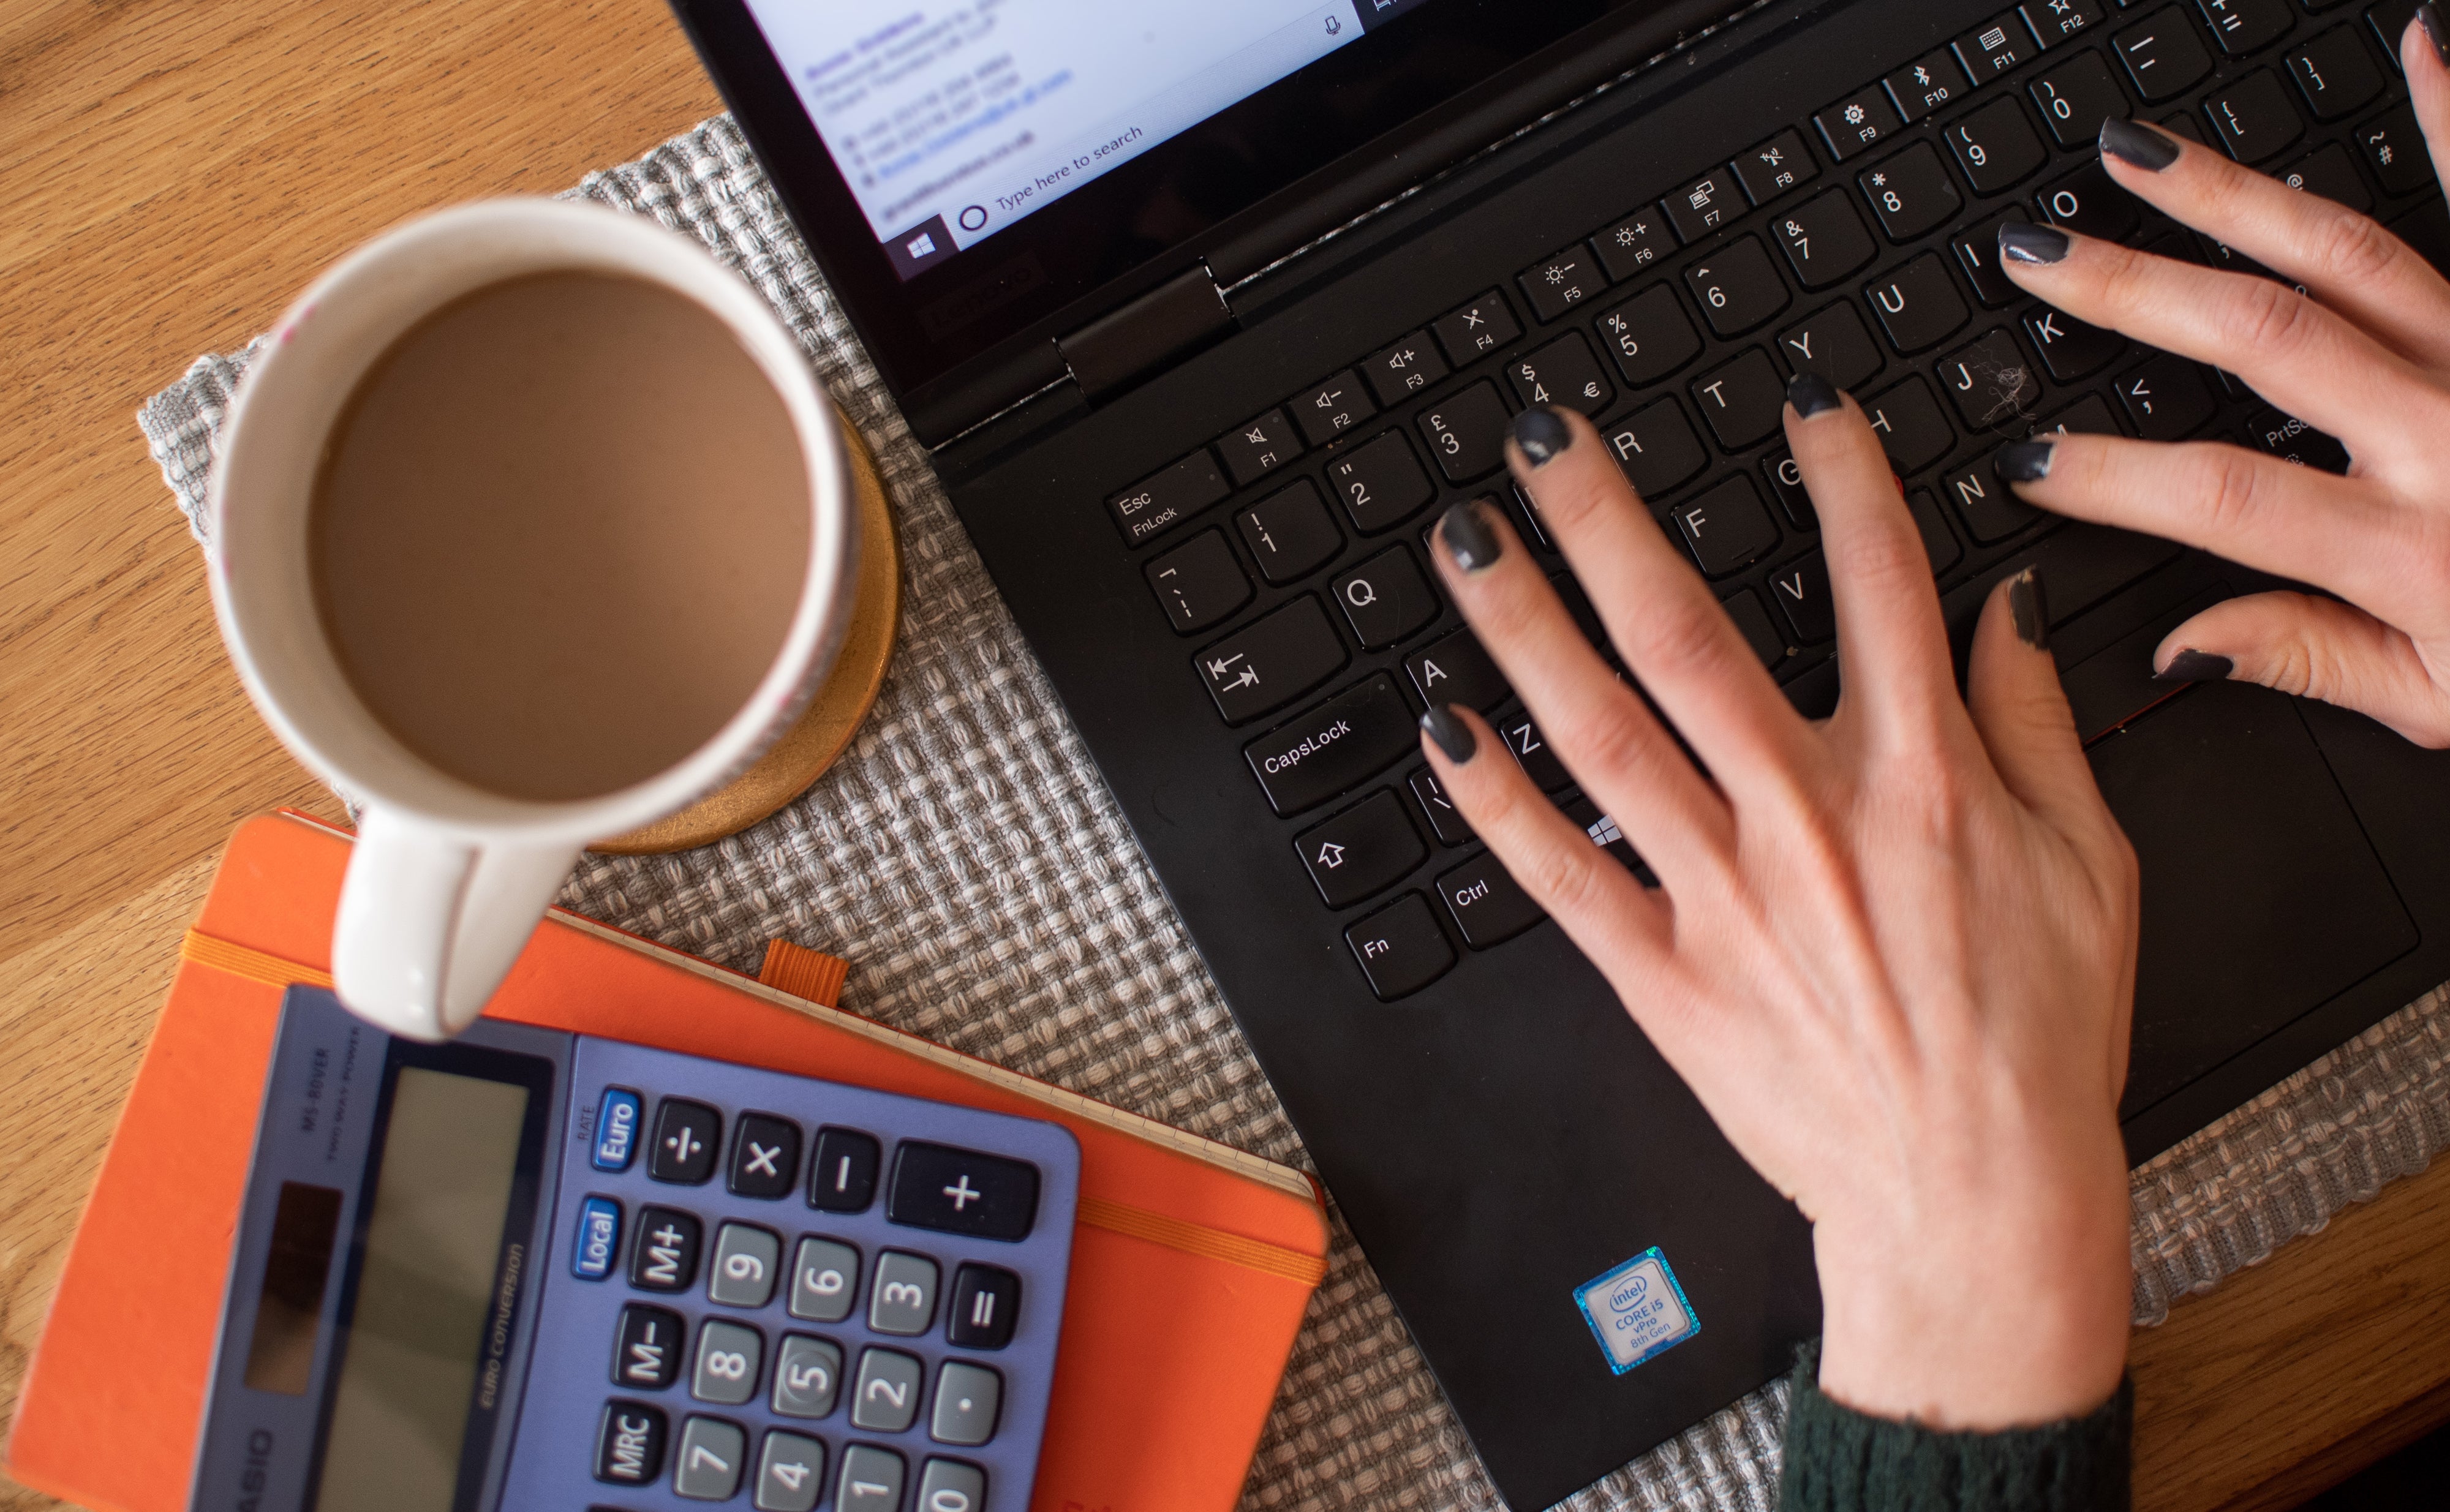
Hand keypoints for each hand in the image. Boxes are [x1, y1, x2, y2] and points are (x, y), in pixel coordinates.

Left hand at [1419, 393, 2137, 1429]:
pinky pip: (1561, 872)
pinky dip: (1496, 801)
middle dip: (1606, 520)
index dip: (1837, 473)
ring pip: (1601, 731)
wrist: (1974, 1198)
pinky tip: (1443, 727)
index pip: (1875, 582)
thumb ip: (2035, 720)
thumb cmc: (2036, 1040)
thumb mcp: (2090, 865)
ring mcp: (1723, 895)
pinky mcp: (1664, 976)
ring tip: (1464, 542)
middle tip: (1543, 437)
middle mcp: (1807, 818)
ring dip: (1523, 628)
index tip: (1793, 399)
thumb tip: (2003, 602)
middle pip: (1685, 632)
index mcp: (1922, 778)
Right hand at [1989, 15, 2449, 746]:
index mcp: (2411, 550)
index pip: (2222, 496)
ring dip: (2230, 195)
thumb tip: (2183, 646)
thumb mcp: (2439, 702)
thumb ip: (2307, 661)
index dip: (2110, 476)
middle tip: (2041, 256)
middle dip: (2132, 290)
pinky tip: (2424, 43)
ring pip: (2346, 256)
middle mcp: (2447, 437)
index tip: (2029, 461)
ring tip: (2135, 155)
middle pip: (2262, 338)